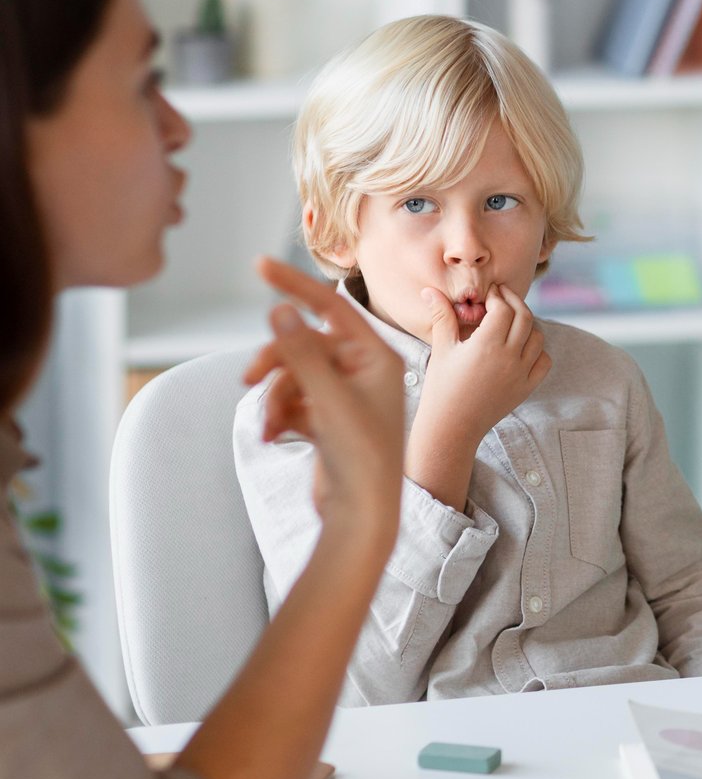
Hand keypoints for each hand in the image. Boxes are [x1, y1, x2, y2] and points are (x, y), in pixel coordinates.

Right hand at [243, 258, 403, 540]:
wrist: (363, 514)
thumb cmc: (360, 455)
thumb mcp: (327, 397)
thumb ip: (301, 352)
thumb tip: (279, 308)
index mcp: (377, 356)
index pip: (331, 307)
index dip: (295, 285)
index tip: (260, 265)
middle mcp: (365, 370)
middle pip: (303, 344)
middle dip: (274, 362)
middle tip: (248, 379)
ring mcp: (345, 394)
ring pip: (291, 375)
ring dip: (274, 397)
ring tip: (272, 426)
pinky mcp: (327, 417)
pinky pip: (291, 400)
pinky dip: (279, 415)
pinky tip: (275, 436)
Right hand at [413, 284, 551, 451]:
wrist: (451, 427)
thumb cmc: (441, 388)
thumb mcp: (441, 349)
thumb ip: (442, 316)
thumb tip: (430, 290)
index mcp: (488, 345)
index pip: (503, 308)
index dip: (497, 295)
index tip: (489, 292)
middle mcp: (510, 358)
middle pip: (525, 318)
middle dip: (514, 302)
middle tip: (502, 296)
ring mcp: (521, 374)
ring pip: (538, 338)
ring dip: (528, 324)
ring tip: (511, 320)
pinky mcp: (526, 388)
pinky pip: (543, 362)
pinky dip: (538, 350)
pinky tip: (521, 346)